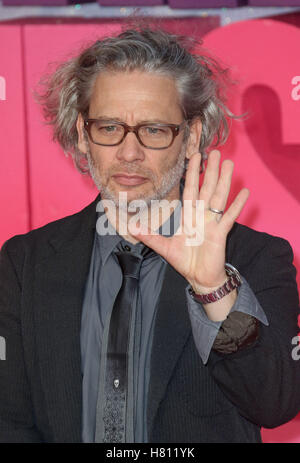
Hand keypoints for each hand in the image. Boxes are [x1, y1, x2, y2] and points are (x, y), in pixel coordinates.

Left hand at [129, 149, 248, 293]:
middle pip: (207, 188)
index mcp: (189, 216)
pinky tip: (244, 192)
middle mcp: (201, 216)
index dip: (192, 174)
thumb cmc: (185, 261)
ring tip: (229, 164)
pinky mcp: (221, 233)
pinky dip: (237, 205)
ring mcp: (212, 223)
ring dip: (224, 181)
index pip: (191, 190)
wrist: (199, 278)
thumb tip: (131, 227)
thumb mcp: (164, 248)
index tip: (195, 157)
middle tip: (216, 152)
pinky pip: (229, 217)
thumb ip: (149, 236)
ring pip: (219, 197)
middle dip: (210, 171)